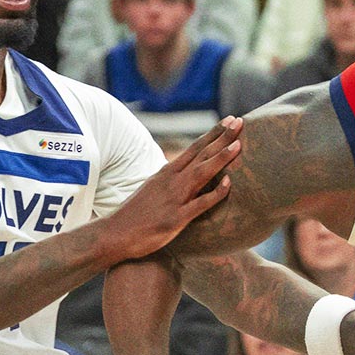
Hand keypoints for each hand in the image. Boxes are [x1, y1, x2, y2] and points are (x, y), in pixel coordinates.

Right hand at [106, 117, 243, 259]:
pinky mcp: (176, 218)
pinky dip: (214, 193)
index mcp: (167, 173)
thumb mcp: (154, 189)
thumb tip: (187, 172)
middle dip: (221, 137)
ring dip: (220, 159)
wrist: (114, 234)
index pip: (194, 148)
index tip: (230, 120)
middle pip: (201, 155)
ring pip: (201, 173)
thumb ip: (171, 180)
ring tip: (238, 145)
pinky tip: (228, 184)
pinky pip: (199, 204)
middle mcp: (172, 181)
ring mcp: (174, 199)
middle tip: (239, 121)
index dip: (213, 134)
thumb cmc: (135, 214)